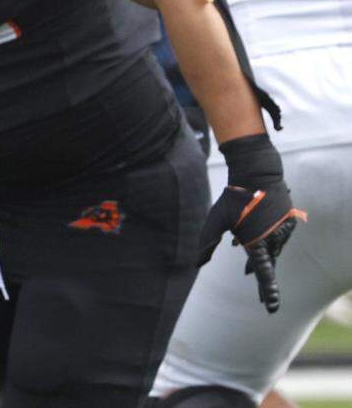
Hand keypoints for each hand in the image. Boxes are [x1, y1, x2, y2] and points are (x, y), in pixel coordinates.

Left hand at [198, 181, 305, 313]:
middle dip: (261, 277)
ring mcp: (283, 229)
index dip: (267, 292)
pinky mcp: (287, 220)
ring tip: (246, 263)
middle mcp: (274, 239)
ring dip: (261, 256)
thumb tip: (194, 263)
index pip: (263, 274)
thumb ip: (206, 243)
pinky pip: (276, 236)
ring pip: (272, 249)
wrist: (257, 172)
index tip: (270, 309)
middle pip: (268, 263)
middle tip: (262, 298)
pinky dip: (266, 240)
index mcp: (257, 242)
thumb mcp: (215, 220)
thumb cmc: (233, 197)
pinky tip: (252, 239)